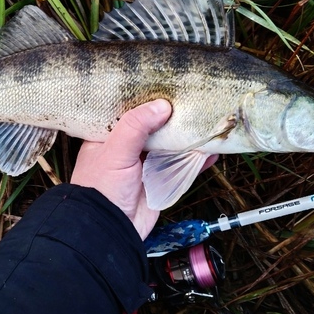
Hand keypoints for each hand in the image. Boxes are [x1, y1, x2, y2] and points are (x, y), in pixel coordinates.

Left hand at [71, 99, 216, 238]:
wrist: (110, 229)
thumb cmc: (102, 187)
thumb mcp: (115, 150)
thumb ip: (136, 126)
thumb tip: (162, 105)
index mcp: (109, 136)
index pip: (129, 111)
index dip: (146, 99)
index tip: (166, 84)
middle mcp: (128, 148)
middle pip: (155, 127)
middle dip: (173, 117)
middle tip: (193, 98)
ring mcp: (147, 164)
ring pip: (171, 145)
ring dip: (188, 136)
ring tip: (207, 120)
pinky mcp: (162, 181)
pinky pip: (183, 166)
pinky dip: (198, 159)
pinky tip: (212, 150)